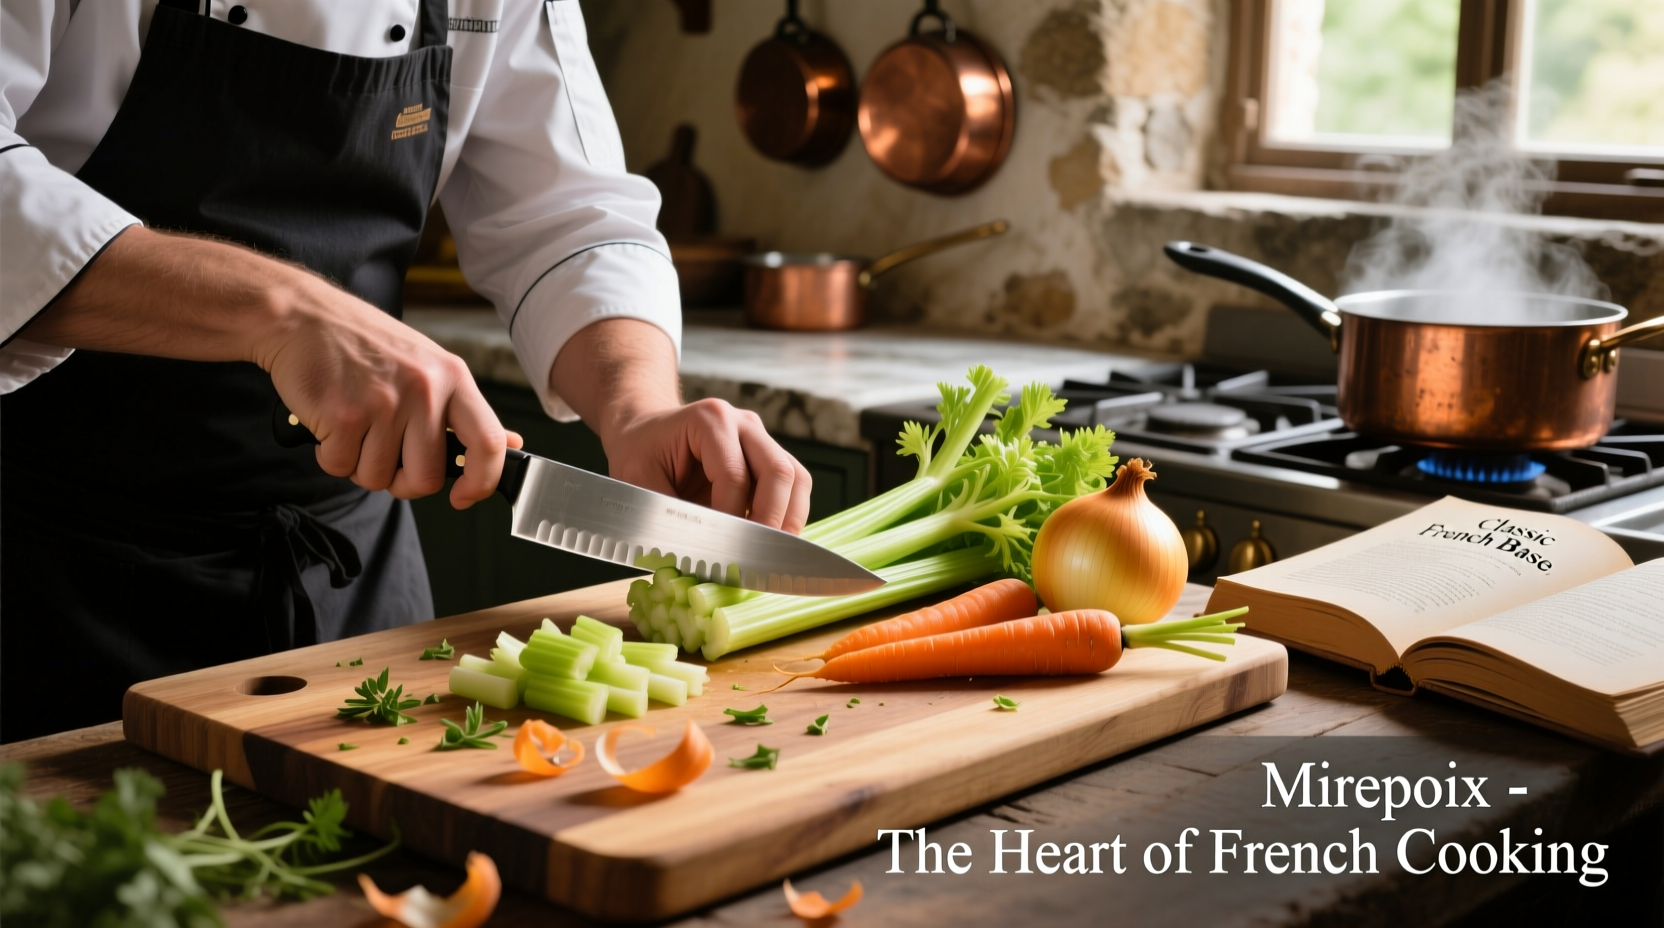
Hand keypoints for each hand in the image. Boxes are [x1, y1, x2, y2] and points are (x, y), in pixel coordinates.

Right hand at [254, 279, 512, 508]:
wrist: (302, 316)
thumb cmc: (365, 344)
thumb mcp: (428, 365)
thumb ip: (464, 410)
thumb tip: (509, 442)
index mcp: (453, 377)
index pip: (488, 443)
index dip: (482, 483)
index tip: (463, 497)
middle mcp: (425, 390)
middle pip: (427, 478)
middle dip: (402, 481)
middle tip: (385, 454)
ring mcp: (384, 403)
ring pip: (378, 478)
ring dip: (360, 464)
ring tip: (354, 425)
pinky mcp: (344, 415)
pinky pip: (341, 467)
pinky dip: (330, 455)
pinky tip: (331, 422)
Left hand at [548, 319, 812, 532]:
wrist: (645, 431)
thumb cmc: (639, 453)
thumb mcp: (637, 482)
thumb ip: (665, 515)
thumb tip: (694, 554)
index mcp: (709, 420)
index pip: (735, 476)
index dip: (732, 519)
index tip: (721, 553)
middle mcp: (743, 423)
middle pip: (779, 472)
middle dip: (772, 521)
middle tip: (756, 559)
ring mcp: (761, 437)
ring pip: (796, 478)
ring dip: (789, 519)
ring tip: (772, 554)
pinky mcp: (769, 455)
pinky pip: (794, 485)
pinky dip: (788, 514)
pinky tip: (771, 538)